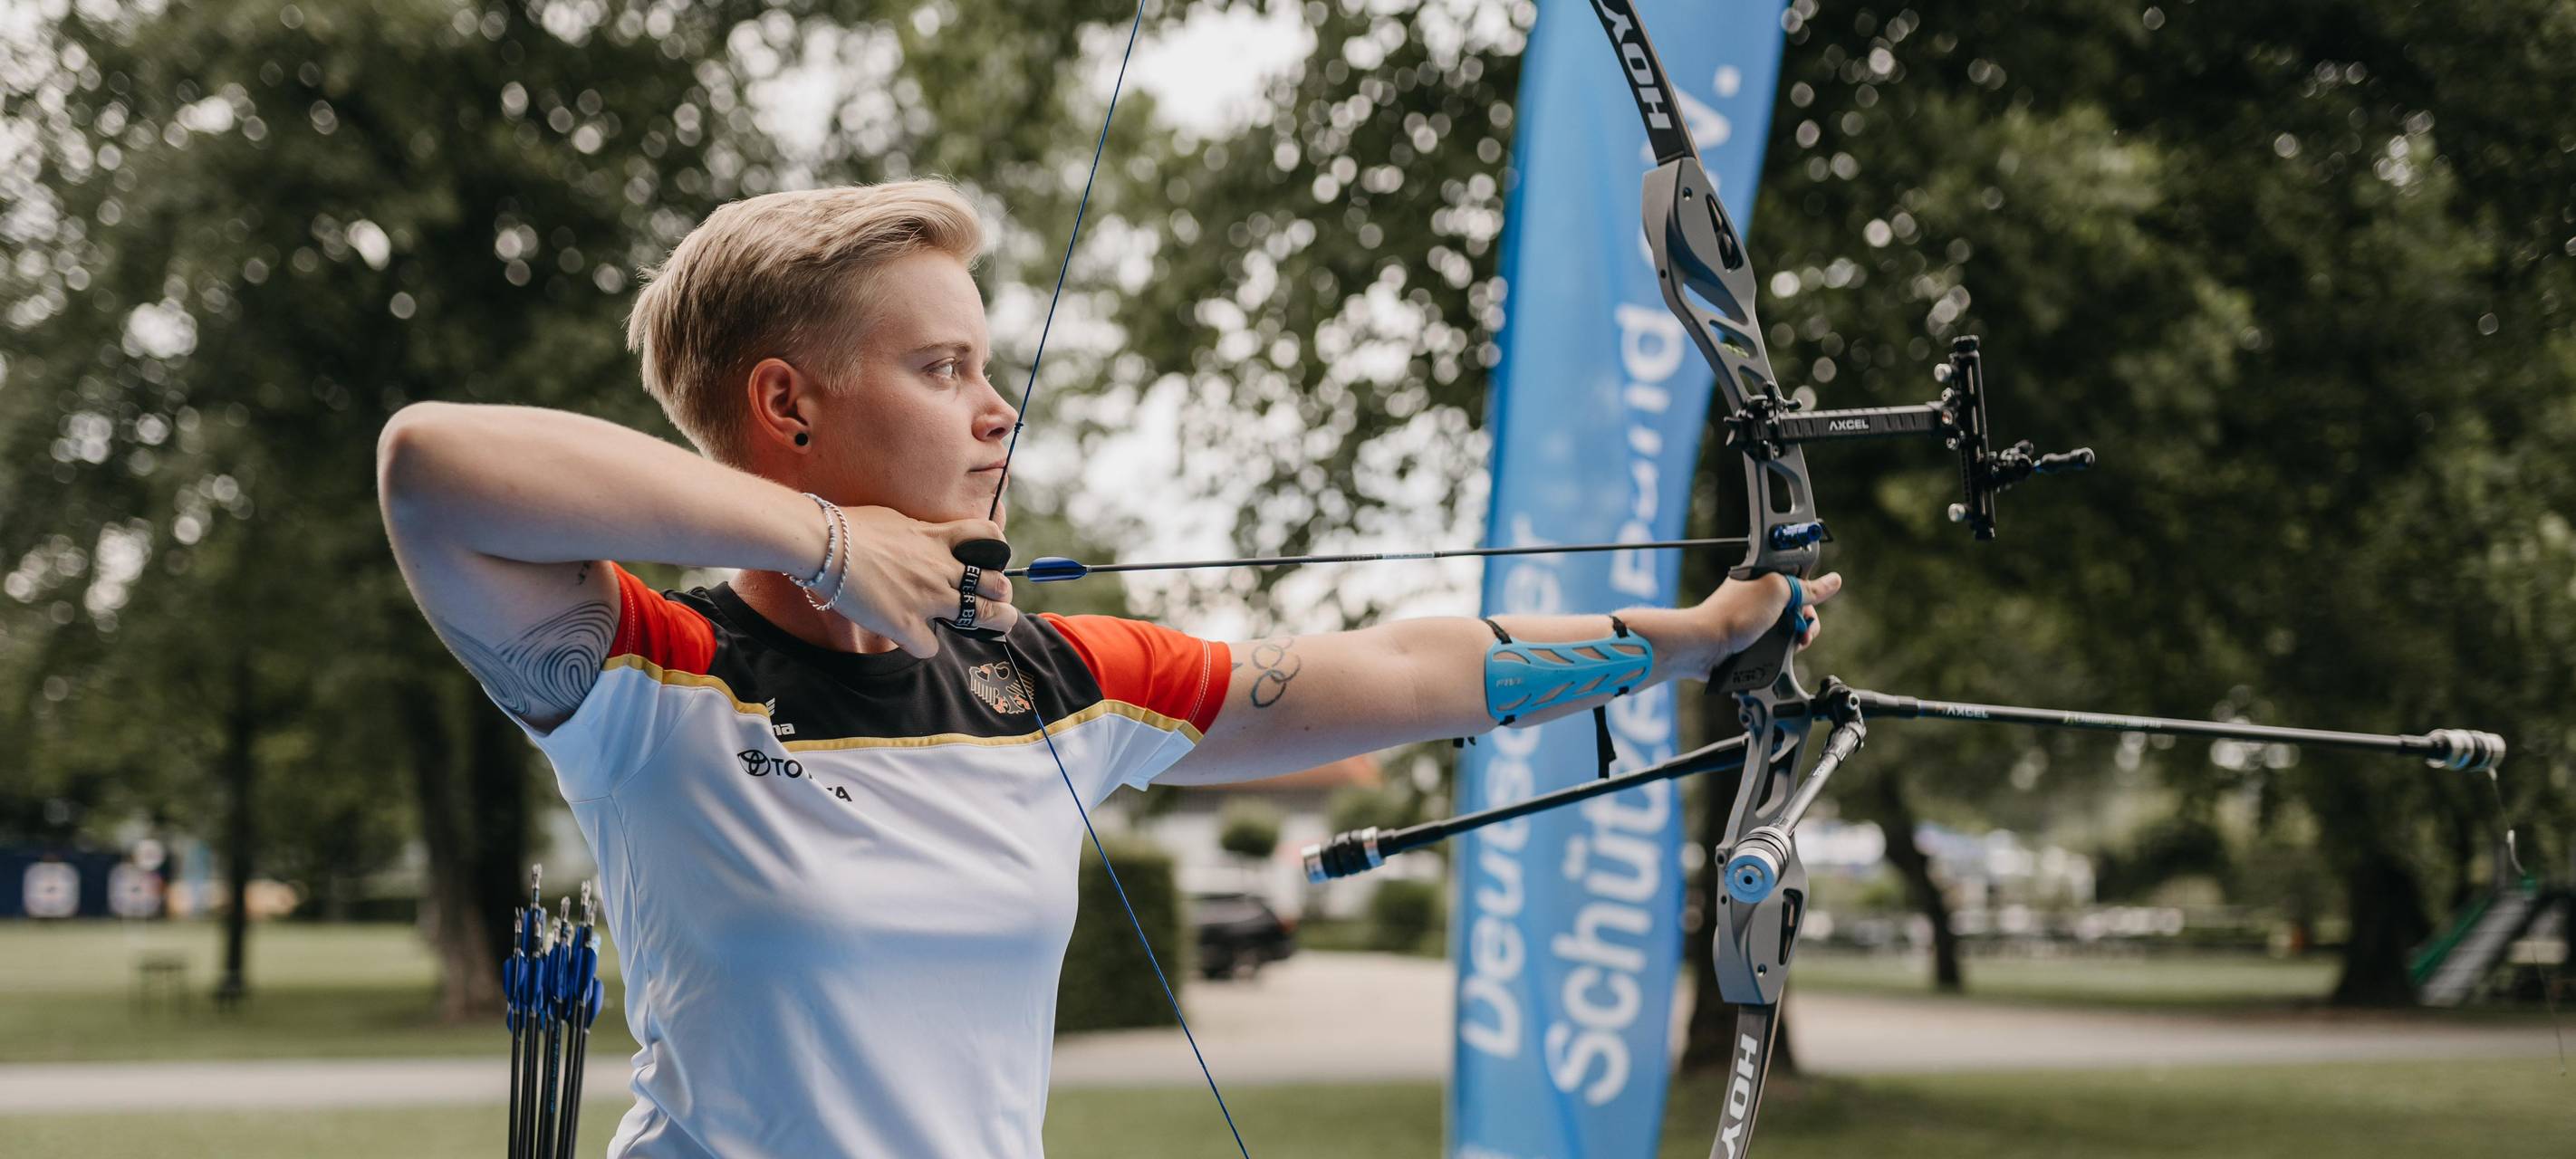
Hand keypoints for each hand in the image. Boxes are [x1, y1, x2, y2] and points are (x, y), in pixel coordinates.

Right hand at [825, 507, 1020, 656]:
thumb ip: (918, 533)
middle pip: (996, 585)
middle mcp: (941, 568)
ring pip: (983, 616)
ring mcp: (927, 598)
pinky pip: (932, 646)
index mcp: (938, 538)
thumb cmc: (851, 527)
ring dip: (990, 624)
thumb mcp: (897, 520)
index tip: (988, 560)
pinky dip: (924, 645)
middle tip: (995, 602)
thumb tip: (920, 538)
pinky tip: (914, 638)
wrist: (824, 544)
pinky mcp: (906, 624)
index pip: (989, 537)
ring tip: (990, 627)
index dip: (996, 550)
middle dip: (1002, 595)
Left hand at [1701, 571, 1842, 660]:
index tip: (1807, 607)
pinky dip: (1783, 650)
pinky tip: (1781, 654)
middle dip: (1805, 621)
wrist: (1706, 646)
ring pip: (1790, 628)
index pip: (1799, 581)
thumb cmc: (1734, 615)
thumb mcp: (1777, 591)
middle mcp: (1760, 596)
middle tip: (1802, 630)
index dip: (1808, 595)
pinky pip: (1777, 644)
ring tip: (1793, 645)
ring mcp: (1755, 619)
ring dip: (1796, 638)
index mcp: (1764, 577)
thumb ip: (1807, 587)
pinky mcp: (1751, 640)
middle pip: (1798, 607)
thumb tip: (1833, 581)